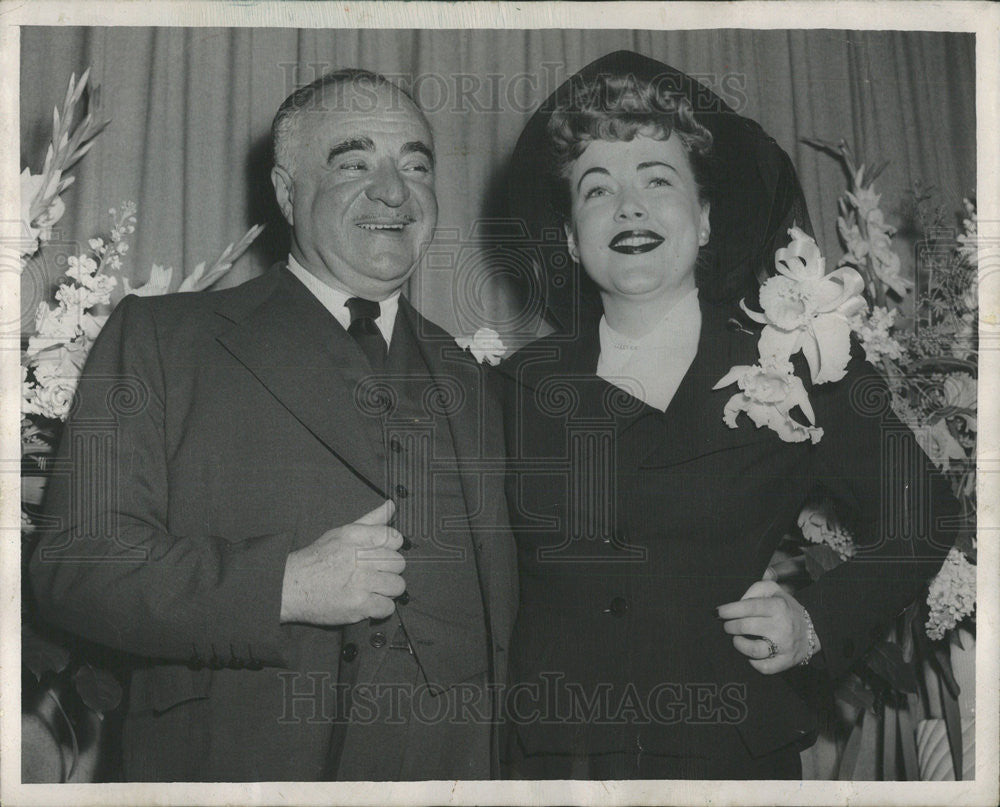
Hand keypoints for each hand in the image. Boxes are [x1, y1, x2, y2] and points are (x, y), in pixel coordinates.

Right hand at [280, 500, 405, 625]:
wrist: (290, 587)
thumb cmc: (317, 559)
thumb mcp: (341, 532)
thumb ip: (371, 520)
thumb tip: (391, 506)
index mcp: (356, 536)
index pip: (394, 538)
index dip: (390, 549)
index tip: (379, 556)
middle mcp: (359, 557)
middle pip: (398, 563)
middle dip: (388, 570)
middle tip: (373, 574)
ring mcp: (360, 582)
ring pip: (397, 586)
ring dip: (386, 590)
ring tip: (371, 589)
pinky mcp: (359, 605)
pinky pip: (388, 607)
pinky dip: (380, 608)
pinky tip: (367, 603)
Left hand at [717, 580, 819, 672]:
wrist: (813, 630)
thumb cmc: (785, 608)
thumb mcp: (773, 590)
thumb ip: (754, 590)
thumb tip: (737, 602)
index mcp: (778, 607)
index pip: (748, 607)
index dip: (729, 610)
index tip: (717, 612)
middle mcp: (782, 626)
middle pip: (746, 627)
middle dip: (730, 626)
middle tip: (727, 626)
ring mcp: (784, 646)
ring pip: (754, 650)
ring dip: (739, 644)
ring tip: (737, 639)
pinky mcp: (786, 662)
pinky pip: (765, 667)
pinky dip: (753, 663)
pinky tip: (750, 656)